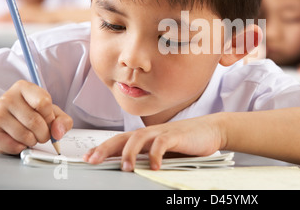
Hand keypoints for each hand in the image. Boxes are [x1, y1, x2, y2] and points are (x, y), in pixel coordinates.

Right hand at [0, 80, 72, 153]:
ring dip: (34, 141)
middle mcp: (8, 98)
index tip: (49, 120)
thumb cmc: (32, 113)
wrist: (7, 120)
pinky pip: (14, 146)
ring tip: (32, 135)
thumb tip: (58, 132)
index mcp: (24, 88)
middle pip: (35, 121)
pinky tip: (21, 140)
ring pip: (25, 135)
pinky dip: (23, 147)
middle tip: (43, 133)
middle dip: (45, 133)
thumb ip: (63, 120)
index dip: (50, 117)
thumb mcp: (52, 112)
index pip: (43, 102)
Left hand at [83, 114, 224, 170]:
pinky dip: (157, 154)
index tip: (87, 158)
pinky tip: (155, 166)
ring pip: (139, 138)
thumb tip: (133, 170)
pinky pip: (163, 143)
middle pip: (123, 137)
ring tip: (125, 167)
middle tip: (92, 160)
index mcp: (146, 136)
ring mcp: (163, 132)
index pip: (119, 141)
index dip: (102, 148)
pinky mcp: (176, 135)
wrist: (211, 130)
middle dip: (106, 148)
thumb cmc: (187, 142)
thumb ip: (149, 157)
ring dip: (129, 152)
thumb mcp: (165, 152)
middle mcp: (151, 132)